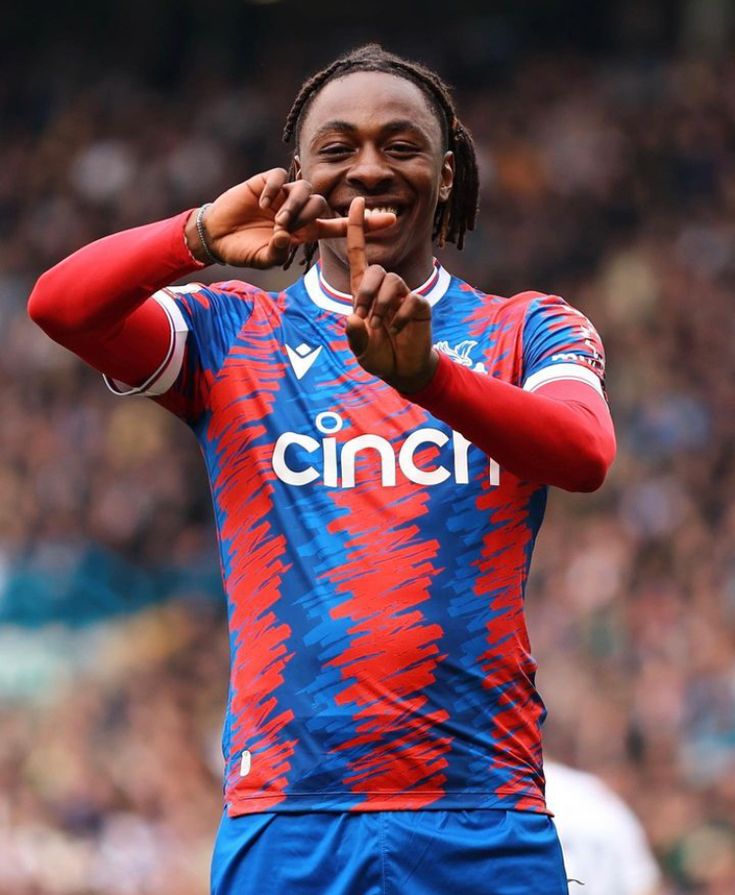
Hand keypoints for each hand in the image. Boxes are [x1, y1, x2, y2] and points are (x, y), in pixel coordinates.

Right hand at [186, 169, 394, 267]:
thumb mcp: (263, 258)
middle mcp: (299, 211)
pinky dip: (276, 189)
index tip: (392, 219)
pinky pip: (282, 178)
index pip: (341, 225)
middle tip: (285, 229)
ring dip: (293, 206)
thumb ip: (277, 253)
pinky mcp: (267, 182)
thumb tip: (286, 238)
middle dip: (307, 218)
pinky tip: (263, 202)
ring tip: (277, 220)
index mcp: (306, 231)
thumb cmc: (243, 250)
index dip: (365, 222)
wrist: (217, 237)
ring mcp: (284, 195)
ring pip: (306, 191)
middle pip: (321, 204)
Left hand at [345, 197, 437, 392]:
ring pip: (392, 282)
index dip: (356, 227)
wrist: (402, 370)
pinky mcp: (420, 305)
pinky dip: (401, 316)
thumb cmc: (378, 354)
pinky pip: (411, 300)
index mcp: (363, 291)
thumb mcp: (360, 348)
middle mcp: (383, 288)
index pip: (359, 253)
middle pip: (376, 270)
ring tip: (382, 326)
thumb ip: (354, 336)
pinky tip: (398, 329)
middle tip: (366, 317)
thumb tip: (353, 318)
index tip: (356, 201)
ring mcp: (403, 295)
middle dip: (366, 293)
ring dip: (383, 305)